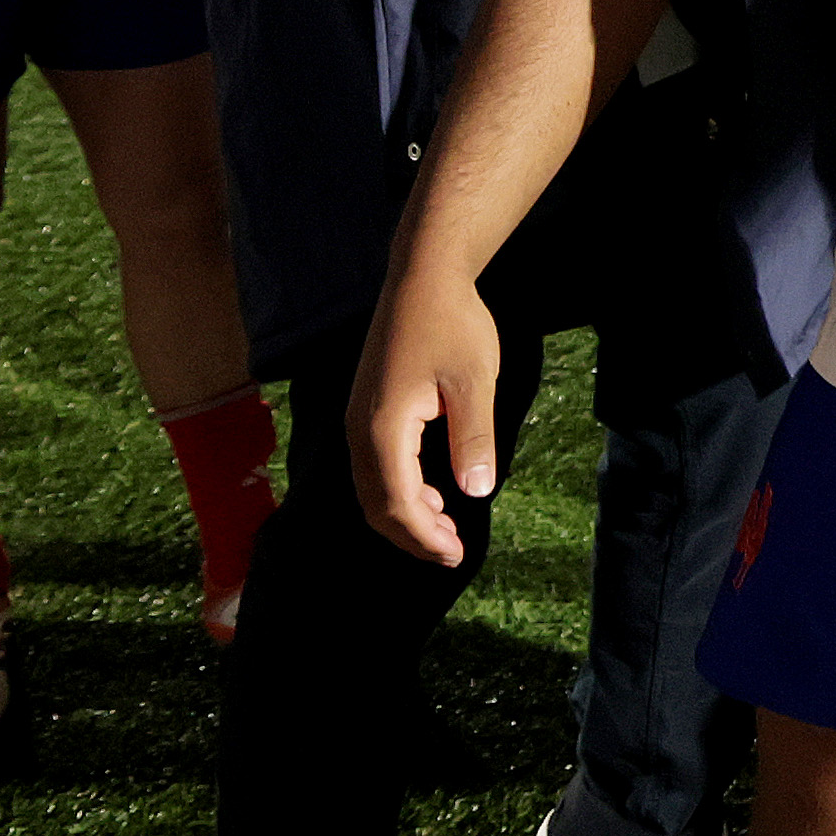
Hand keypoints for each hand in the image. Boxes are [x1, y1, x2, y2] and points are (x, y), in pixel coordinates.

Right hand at [349, 271, 501, 567]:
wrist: (423, 278)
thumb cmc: (452, 325)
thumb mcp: (474, 382)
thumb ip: (474, 439)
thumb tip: (477, 492)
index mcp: (384, 429)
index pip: (398, 503)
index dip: (426, 537)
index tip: (456, 556)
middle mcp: (360, 429)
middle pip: (377, 504)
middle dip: (413, 535)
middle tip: (451, 553)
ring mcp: (359, 418)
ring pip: (372, 487)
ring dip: (405, 514)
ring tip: (445, 528)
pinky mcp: (367, 408)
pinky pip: (375, 466)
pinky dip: (399, 490)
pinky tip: (433, 491)